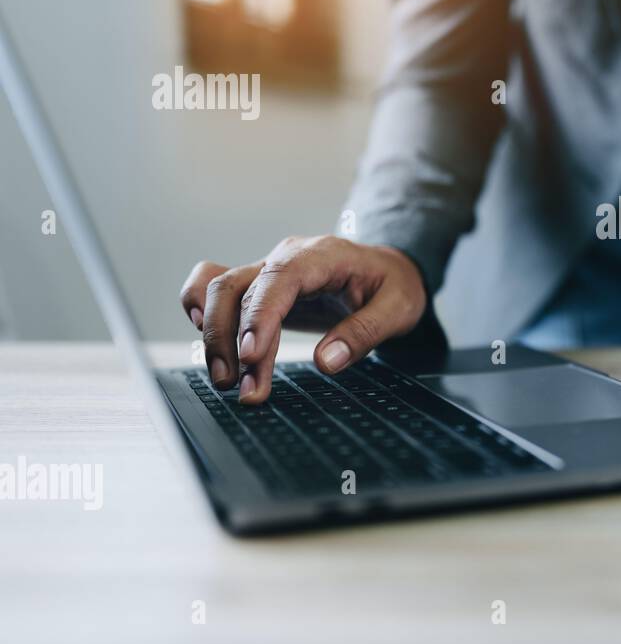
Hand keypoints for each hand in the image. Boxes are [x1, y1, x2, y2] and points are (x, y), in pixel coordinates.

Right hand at [179, 236, 427, 404]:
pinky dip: (197, 304)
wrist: (388, 270)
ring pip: (220, 290)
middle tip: (241, 387)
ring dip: (214, 335)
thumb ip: (365, 333)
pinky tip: (200, 334)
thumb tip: (327, 361)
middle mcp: (287, 257)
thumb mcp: (399, 308)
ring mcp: (268, 268)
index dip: (259, 317)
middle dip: (231, 340)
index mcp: (322, 256)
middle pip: (238, 288)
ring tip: (227, 380)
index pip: (278, 280)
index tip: (251, 356)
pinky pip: (214, 284)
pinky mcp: (259, 285)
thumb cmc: (394, 286)